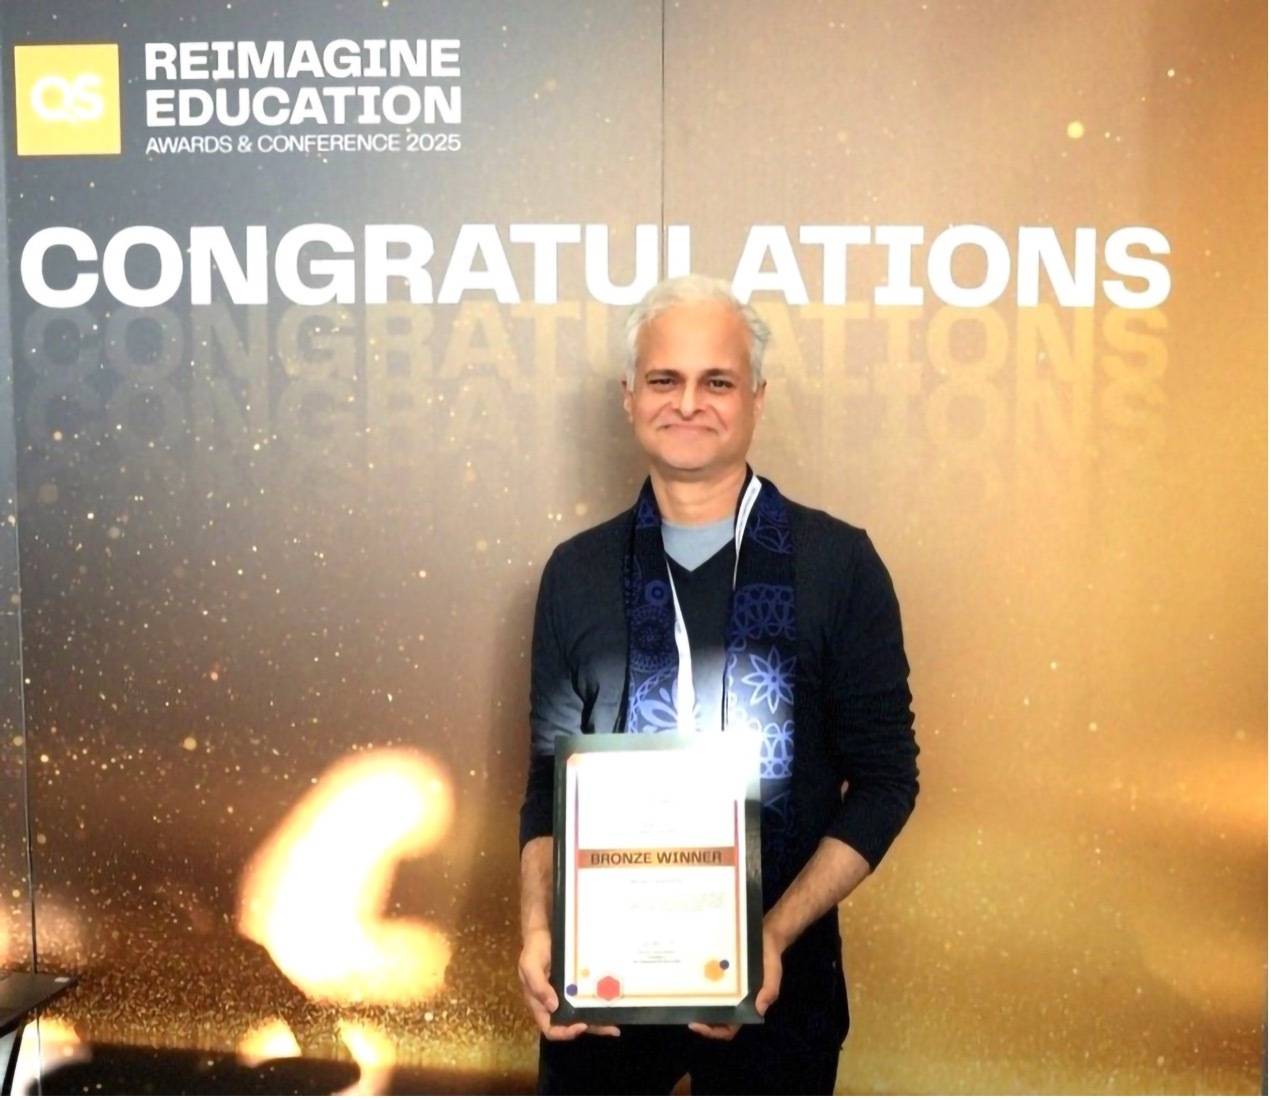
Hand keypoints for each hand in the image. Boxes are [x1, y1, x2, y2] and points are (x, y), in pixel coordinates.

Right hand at [517, 929, 619, 1039]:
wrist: (543, 933)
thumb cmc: (534, 951)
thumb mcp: (530, 966)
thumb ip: (538, 986)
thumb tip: (552, 1006)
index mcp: (540, 1006)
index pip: (551, 1029)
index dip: (565, 1033)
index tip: (581, 1025)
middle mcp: (556, 1004)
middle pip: (573, 1025)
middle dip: (591, 1028)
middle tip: (611, 1029)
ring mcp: (568, 995)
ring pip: (583, 1013)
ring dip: (599, 1020)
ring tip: (616, 1025)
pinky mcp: (577, 985)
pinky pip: (587, 997)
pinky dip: (599, 1002)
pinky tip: (613, 1001)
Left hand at [688, 925, 783, 1039]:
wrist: (766, 933)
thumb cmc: (770, 956)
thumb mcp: (773, 972)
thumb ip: (769, 990)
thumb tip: (759, 1010)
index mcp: (746, 1006)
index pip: (728, 1028)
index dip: (713, 1031)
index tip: (697, 1024)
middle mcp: (734, 999)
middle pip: (714, 1018)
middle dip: (699, 1019)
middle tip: (685, 1010)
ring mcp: (726, 987)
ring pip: (709, 1001)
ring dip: (697, 1003)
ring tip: (683, 997)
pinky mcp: (721, 973)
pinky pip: (708, 982)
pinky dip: (700, 984)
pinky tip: (689, 978)